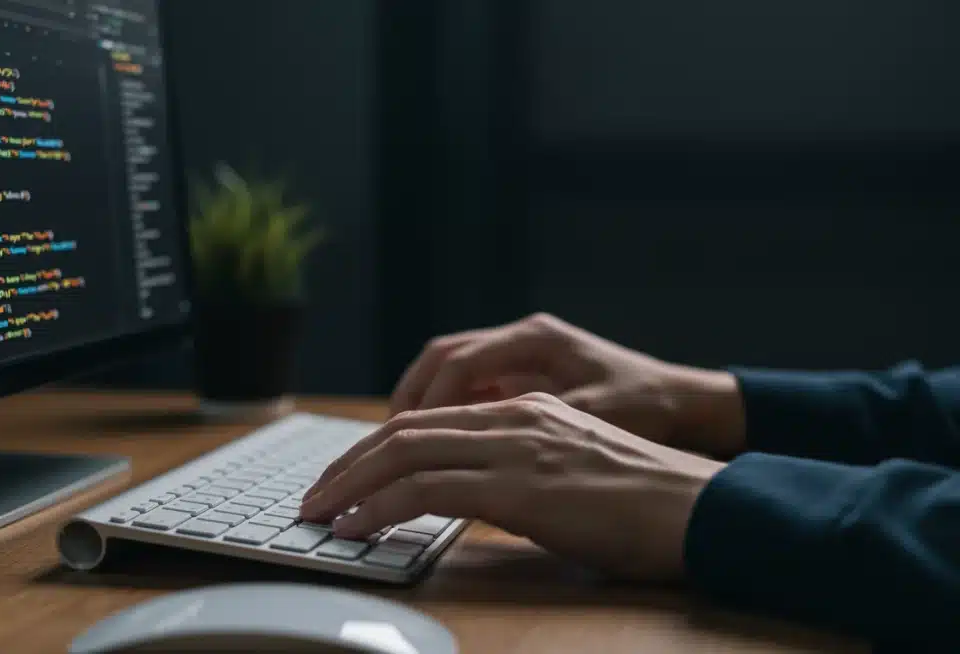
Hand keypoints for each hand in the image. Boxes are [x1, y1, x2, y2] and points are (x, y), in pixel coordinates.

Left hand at [301, 393, 726, 580]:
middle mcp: (512, 417)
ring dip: (351, 485)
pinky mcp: (519, 484)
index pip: (427, 421)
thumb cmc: (644, 503)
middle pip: (403, 431)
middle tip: (313, 498)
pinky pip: (427, 489)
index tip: (343, 479)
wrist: (700, 508)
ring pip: (405, 453)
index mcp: (523, 410)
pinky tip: (357, 527)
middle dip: (348, 465)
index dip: (374, 450)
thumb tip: (467, 499)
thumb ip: (515, 473)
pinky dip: (380, 506)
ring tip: (320, 515)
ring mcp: (515, 446)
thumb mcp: (569, 473)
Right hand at [390, 312, 745, 458]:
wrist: (694, 405)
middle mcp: (524, 338)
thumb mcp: (598, 423)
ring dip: (417, 407)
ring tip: (389, 450)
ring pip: (447, 369)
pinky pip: (469, 384)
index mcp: (537, 342)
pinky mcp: (528, 374)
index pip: (456, 365)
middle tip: (371, 453)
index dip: (422, 408)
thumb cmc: (653, 413)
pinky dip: (443, 410)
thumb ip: (537, 435)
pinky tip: (434, 445)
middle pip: (439, 361)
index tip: (398, 445)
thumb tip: (478, 459)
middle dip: (402, 407)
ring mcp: (525, 353)